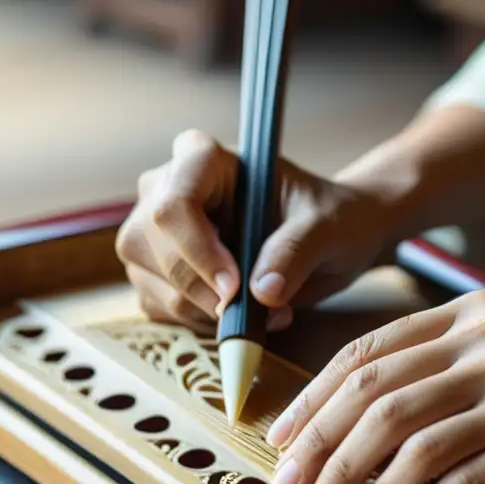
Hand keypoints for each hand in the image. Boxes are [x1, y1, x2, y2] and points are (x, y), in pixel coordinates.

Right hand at [116, 129, 399, 333]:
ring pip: (154, 283)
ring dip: (210, 312)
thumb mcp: (328, 229)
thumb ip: (296, 252)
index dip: (198, 250)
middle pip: (155, 247)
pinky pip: (161, 308)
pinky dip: (203, 324)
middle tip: (268, 309)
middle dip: (207, 292)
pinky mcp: (156, 271)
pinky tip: (244, 313)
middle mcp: (165, 188)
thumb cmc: (331, 218)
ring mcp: (153, 232)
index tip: (235, 288)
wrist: (331, 238)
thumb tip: (261, 293)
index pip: (174, 203)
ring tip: (268, 308)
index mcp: (203, 159)